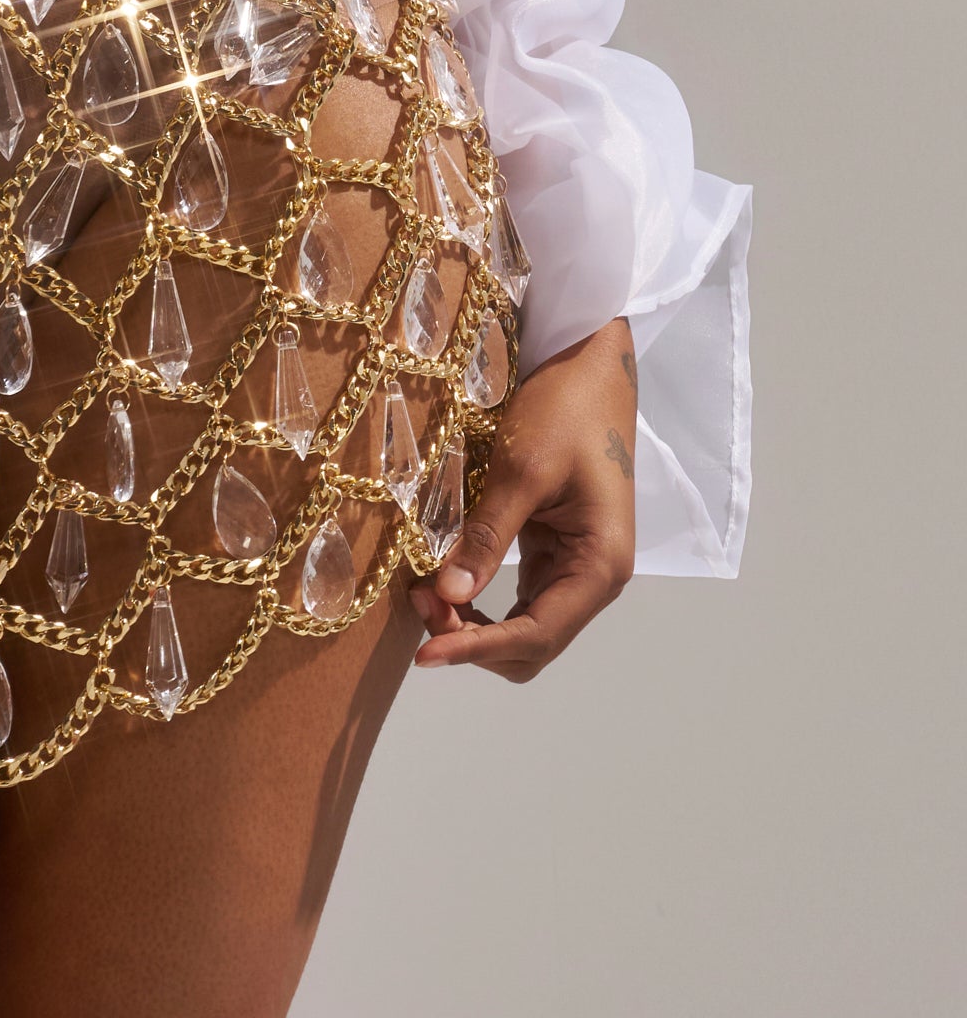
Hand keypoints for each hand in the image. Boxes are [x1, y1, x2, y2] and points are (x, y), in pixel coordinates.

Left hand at [410, 314, 637, 678]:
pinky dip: (482, 598)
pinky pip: (520, 594)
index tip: (424, 654)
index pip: (536, 635)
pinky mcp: (555, 546)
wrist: (591, 363)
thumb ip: (489, 535)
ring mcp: (576, 564)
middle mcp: (594, 577)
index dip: (477, 650)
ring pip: (525, 625)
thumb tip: (449, 596)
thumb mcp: (523, 467)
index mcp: (600, 566)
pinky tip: (446, 579)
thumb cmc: (565, 408)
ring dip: (475, 624)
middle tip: (418, 604)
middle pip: (532, 643)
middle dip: (474, 639)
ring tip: (424, 594)